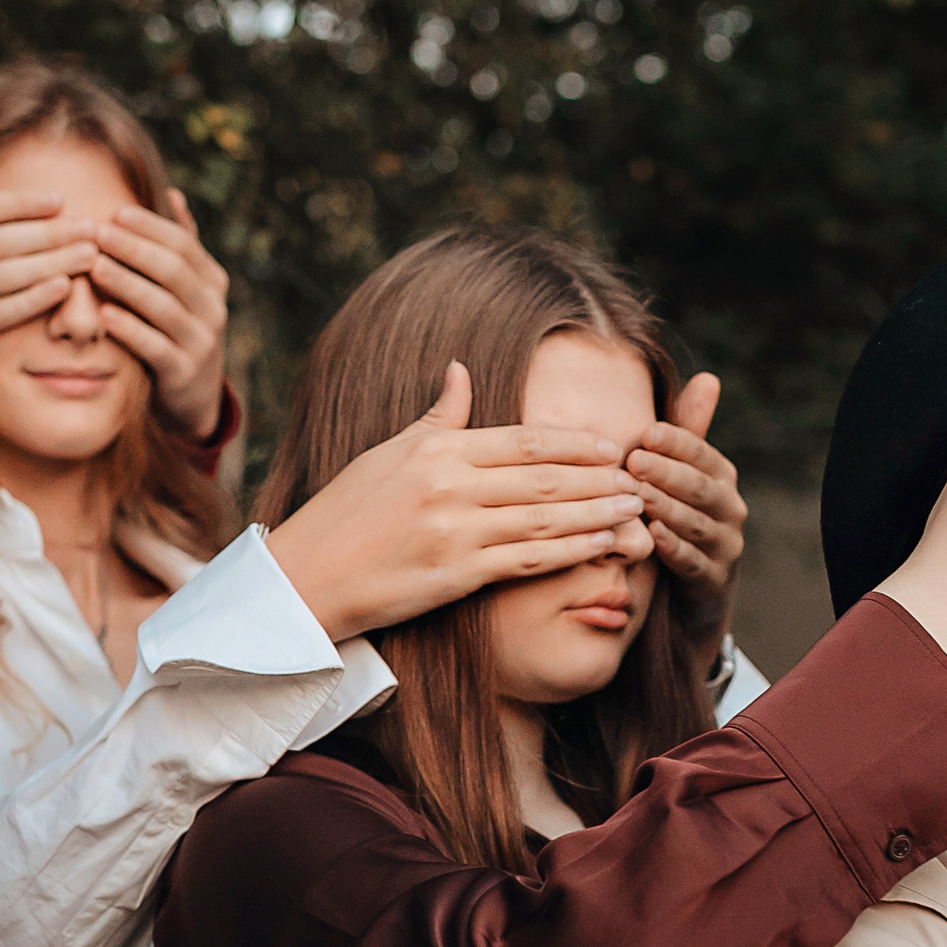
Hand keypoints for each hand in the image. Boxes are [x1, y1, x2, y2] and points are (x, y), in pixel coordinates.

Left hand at [91, 190, 230, 440]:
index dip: (149, 226)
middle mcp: (213, 309)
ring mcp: (202, 343)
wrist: (191, 399)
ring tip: (94, 266)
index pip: (183, 244)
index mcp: (212, 282)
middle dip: (133, 249)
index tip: (115, 212)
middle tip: (96, 233)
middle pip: (173, 270)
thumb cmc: (177, 332)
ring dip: (127, 284)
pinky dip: (130, 329)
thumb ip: (182, 246)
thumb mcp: (186, 290)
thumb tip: (173, 193)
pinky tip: (104, 315)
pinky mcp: (183, 374)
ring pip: (164, 306)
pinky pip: (156, 347)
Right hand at [266, 362, 646, 641]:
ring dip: (598, 513)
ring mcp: (456, 533)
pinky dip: (573, 551)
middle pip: (544, 479)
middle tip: (639, 476)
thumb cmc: (344, 513)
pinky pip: (529, 561)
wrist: (307, 578)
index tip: (611, 444)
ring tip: (634, 508)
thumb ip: (437, 417)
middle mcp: (450, 487)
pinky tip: (603, 545)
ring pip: (546, 519)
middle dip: (599, 478)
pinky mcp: (457, 576)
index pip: (522, 441)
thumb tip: (461, 369)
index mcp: (437, 452)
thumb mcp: (387, 453)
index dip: (573, 443)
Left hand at [629, 372, 746, 644]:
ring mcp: (725, 546)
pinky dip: (674, 549)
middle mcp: (730, 508)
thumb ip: (687, 434)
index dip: (676, 441)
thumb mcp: (678, 479)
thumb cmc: (675, 522)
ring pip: (698, 523)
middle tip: (634, 460)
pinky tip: (652, 537)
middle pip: (701, 486)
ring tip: (638, 496)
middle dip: (668, 472)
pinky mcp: (713, 581)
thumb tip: (708, 377)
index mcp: (720, 477)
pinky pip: (694, 563)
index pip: (701, 453)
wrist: (685, 597)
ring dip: (668, 508)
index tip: (644, 432)